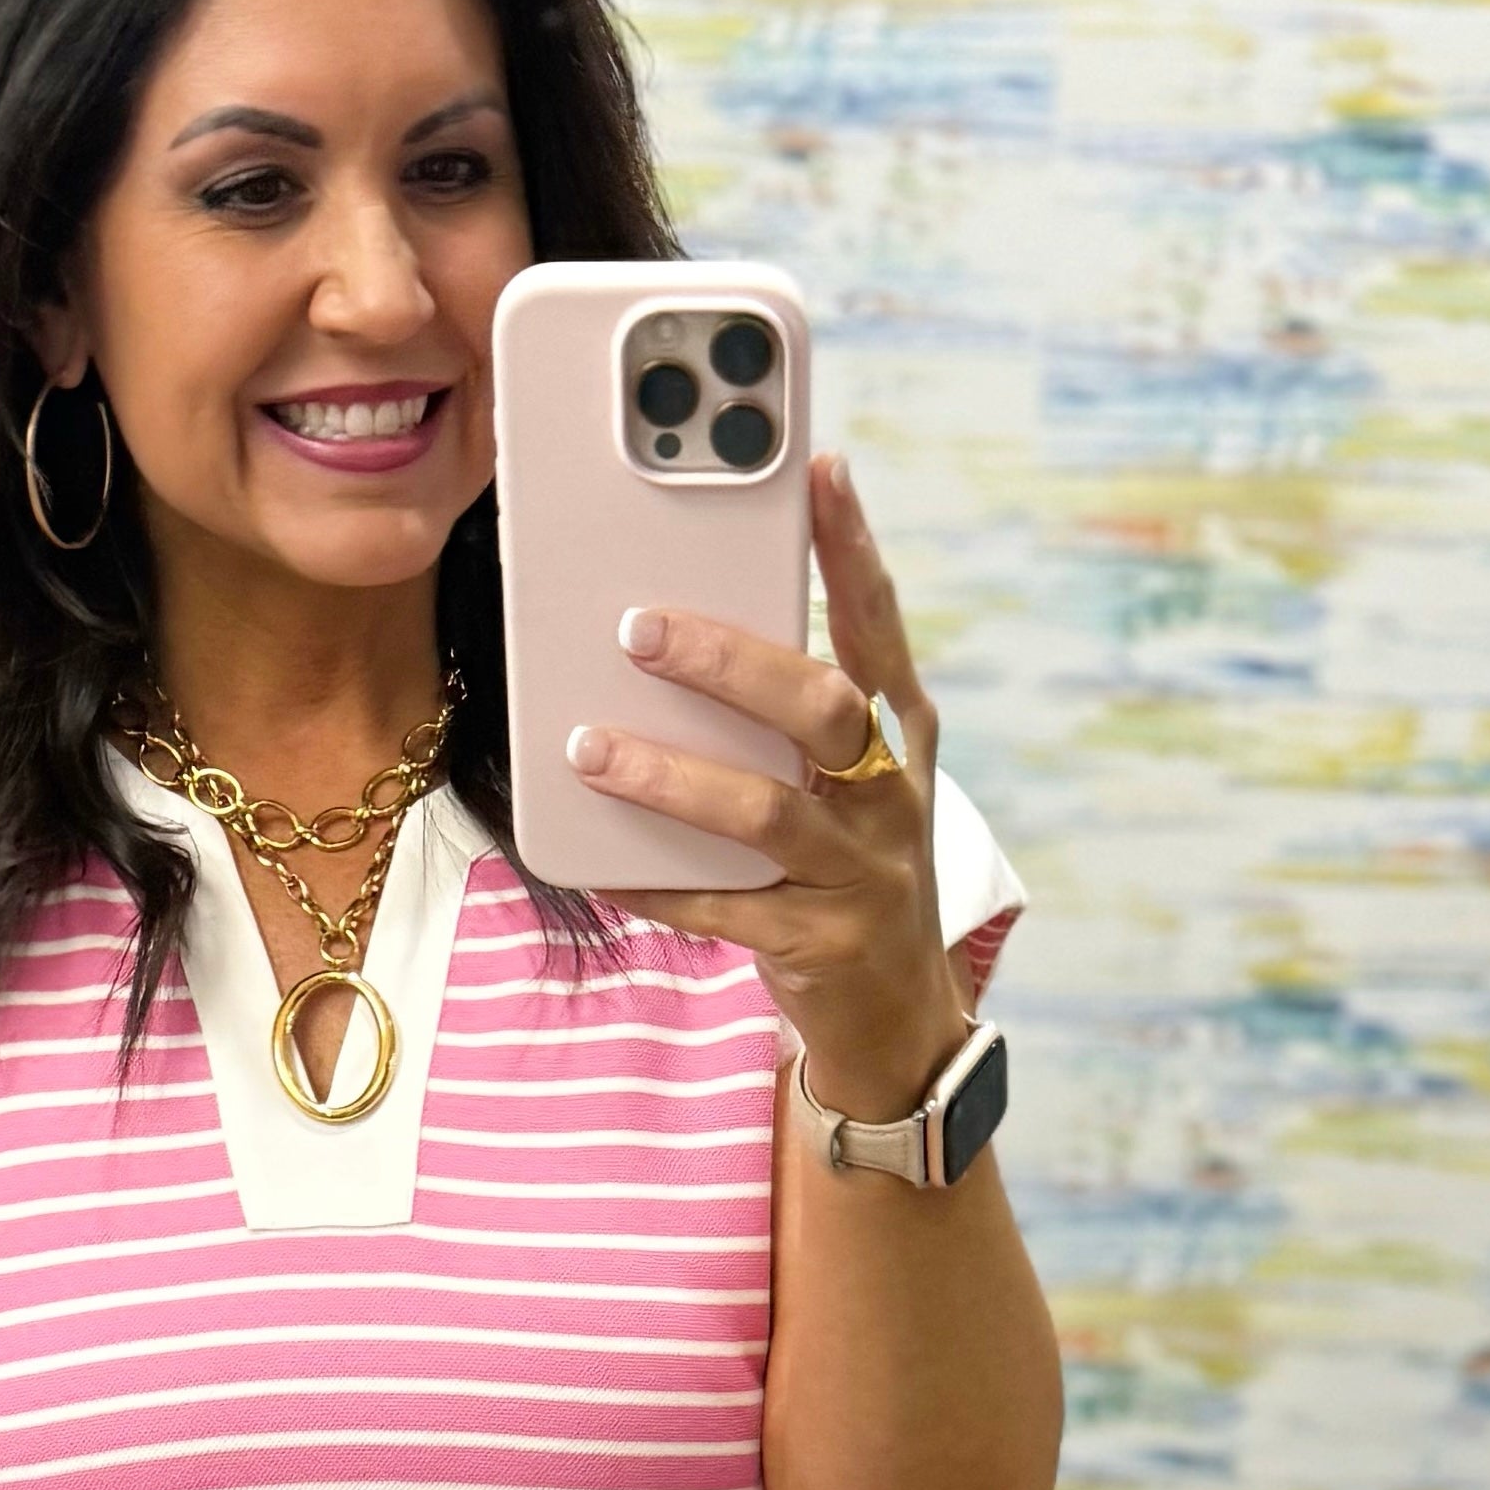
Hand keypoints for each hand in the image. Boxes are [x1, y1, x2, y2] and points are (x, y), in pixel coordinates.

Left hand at [562, 450, 965, 1122]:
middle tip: (639, 626)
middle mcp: (890, 797)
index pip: (879, 626)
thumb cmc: (849, 870)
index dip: (852, 547)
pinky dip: (655, 883)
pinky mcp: (818, 945)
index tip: (818, 469)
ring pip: (766, 810)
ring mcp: (861, 875)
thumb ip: (787, 714)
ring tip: (590, 749)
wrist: (899, 1020)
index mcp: (898, 737)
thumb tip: (678, 626)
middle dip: (730, 662)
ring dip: (672, 776)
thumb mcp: (845, 783)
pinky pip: (722, 908)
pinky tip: (596, 861)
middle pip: (820, 707)